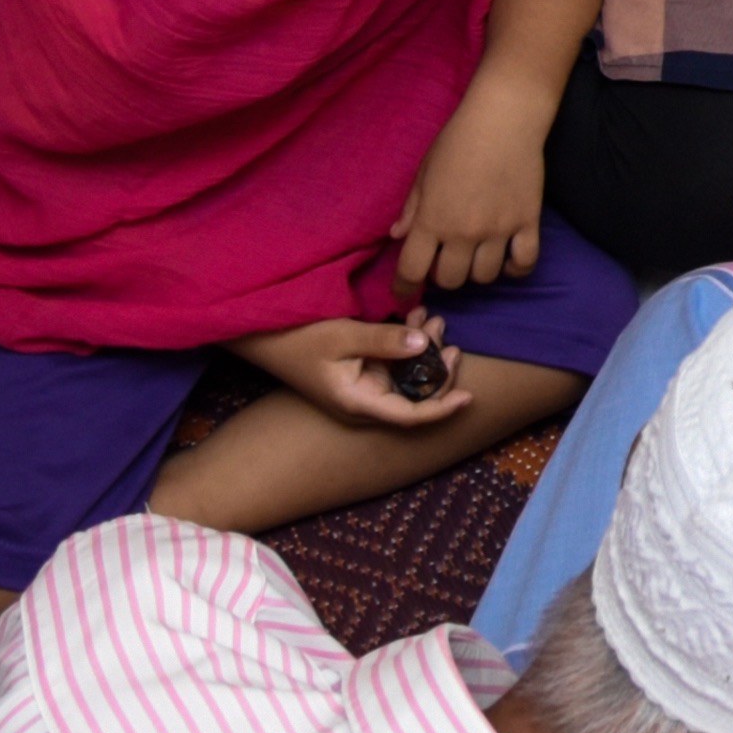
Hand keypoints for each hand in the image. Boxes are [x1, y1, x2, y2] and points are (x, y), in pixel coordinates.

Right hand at [227, 308, 449, 426]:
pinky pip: (396, 362)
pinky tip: (416, 317)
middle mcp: (365, 401)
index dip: (442, 409)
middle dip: (438, 365)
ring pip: (409, 375)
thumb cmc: (297, 337)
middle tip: (444, 328)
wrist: (263, 333)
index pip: (410, 416)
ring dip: (426, 347)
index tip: (470, 396)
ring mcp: (364, 386)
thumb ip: (385, 340)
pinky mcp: (363, 370)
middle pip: (416, 395)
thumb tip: (426, 344)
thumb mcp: (343, 336)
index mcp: (359, 403)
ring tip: (432, 315)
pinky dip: (409, 342)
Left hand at [392, 96, 550, 295]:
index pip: (411, 270)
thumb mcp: (424, 172)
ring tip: (475, 255)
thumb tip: (397, 236)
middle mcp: (463, 232)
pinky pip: (524, 263)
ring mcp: (498, 230)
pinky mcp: (527, 222)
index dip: (403, 288)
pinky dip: (514, 269)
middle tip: (444, 259)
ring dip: (475, 271)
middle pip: (450, 280)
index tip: (403, 292)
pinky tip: (506, 259)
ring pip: (484, 277)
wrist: (504, 119)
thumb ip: (411, 208)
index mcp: (431, 219)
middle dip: (442, 275)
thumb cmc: (457, 140)